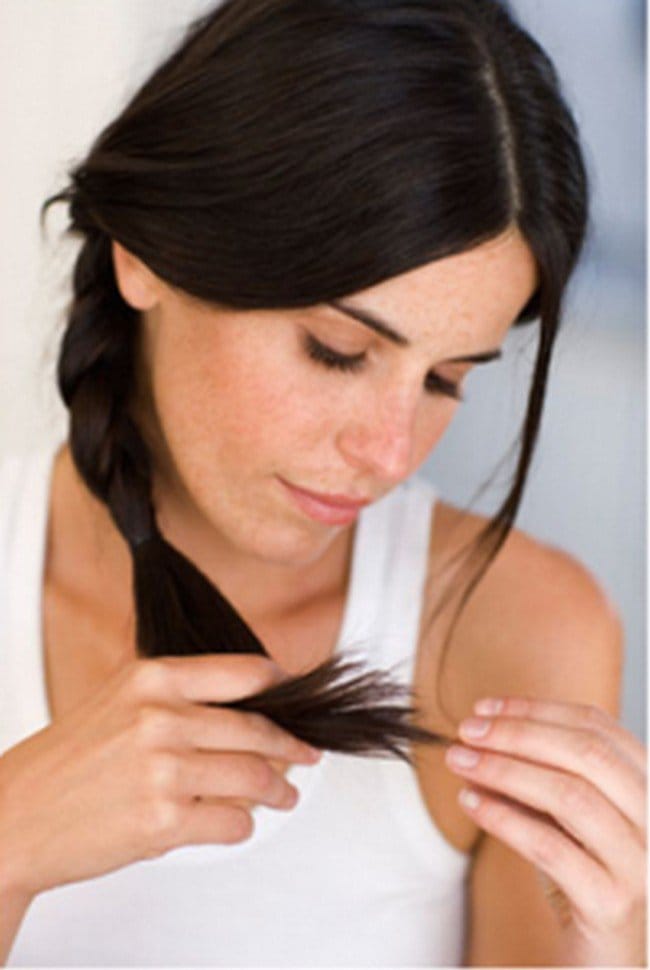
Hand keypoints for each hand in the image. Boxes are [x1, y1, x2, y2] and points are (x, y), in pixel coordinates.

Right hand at [0, 655, 320, 899]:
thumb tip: (252, 709)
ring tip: (284, 795)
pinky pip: (234, 822)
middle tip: (306, 755)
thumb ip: (182, 697)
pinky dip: (241, 824)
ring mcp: (163, 770)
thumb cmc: (69, 760)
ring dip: (279, 791)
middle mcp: (160, 718)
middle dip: (292, 748)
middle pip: (258, 730)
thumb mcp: (121, 700)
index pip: (245, 672)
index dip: (281, 688)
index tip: (296, 699)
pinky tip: (232, 820)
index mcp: (152, 678)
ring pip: (255, 777)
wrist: (16, 816)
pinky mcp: (163, 821)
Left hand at [444, 696, 646, 966]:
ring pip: (571, 795)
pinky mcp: (613, 906)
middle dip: (518, 733)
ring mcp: (641, 866)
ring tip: (460, 762)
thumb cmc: (585, 882)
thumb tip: (485, 730)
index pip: (598, 728)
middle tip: (467, 730)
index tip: (486, 707)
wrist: (603, 965)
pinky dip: (505, 817)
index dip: (538, 710)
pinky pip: (552, 848)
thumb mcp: (570, 817)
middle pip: (587, 754)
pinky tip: (471, 802)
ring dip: (504, 770)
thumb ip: (544, 773)